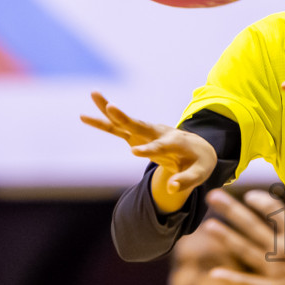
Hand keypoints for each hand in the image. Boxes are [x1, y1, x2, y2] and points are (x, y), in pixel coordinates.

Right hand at [80, 92, 217, 212]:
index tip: (134, 152)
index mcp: (175, 143)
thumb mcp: (200, 173)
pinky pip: (117, 128)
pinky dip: (103, 121)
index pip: (160, 147)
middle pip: (140, 125)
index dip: (148, 149)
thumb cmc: (198, 162)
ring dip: (109, 109)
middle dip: (125, 118)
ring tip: (93, 95)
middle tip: (111, 107)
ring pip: (125, 121)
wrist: (197, 148)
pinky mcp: (136, 134)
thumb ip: (186, 181)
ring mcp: (146, 132)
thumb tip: (171, 189)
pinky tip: (84, 116)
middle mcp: (159, 133)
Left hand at [202, 189, 284, 284]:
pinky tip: (214, 274)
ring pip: (245, 250)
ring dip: (226, 238)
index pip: (276, 211)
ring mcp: (277, 270)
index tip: (248, 195)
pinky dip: (231, 280)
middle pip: (253, 225)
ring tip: (208, 227)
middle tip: (213, 196)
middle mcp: (284, 250)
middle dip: (232, 210)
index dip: (261, 201)